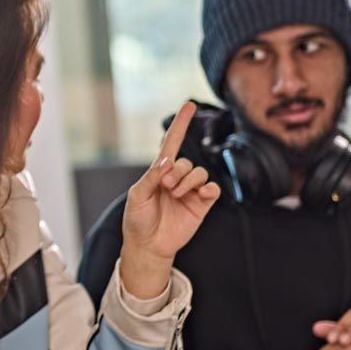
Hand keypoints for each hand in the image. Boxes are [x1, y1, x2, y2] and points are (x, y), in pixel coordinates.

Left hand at [118, 102, 220, 299]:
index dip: (180, 125)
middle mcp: (176, 178)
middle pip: (185, 161)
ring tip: (175, 194)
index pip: (172, 143)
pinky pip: (213, 189)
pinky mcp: (202, 204)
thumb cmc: (137, 219)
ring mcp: (190, 191)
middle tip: (166, 186)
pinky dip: (208, 189)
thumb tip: (167, 161)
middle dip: (177, 171)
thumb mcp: (137, 196)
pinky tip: (200, 194)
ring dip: (188, 180)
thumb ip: (151, 177)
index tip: (189, 105)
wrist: (148, 245)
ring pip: (199, 173)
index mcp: (158, 172)